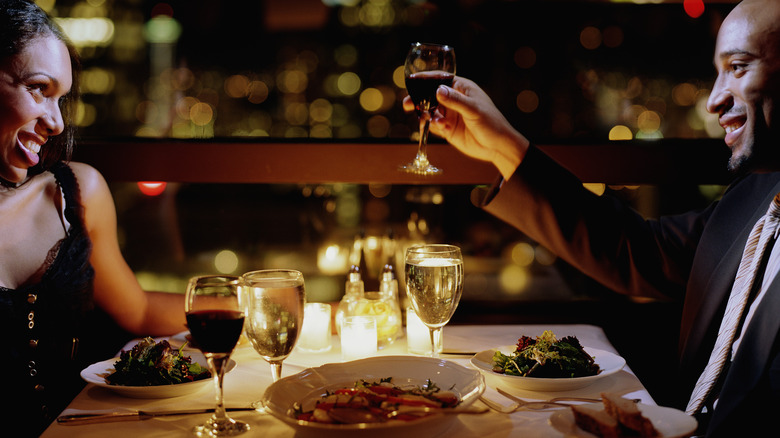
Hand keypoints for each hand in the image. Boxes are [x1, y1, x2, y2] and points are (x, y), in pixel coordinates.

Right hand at [403, 76, 529, 179]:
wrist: (497, 147)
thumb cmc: (491, 123)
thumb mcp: (474, 110)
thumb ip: (455, 100)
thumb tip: (438, 90)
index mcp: (461, 88)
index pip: (440, 79)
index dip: (425, 79)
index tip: (412, 81)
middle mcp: (453, 100)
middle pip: (429, 95)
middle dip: (418, 99)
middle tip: (407, 104)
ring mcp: (449, 114)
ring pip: (429, 111)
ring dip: (426, 115)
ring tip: (431, 121)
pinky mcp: (447, 129)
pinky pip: (433, 125)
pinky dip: (433, 126)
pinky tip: (443, 128)